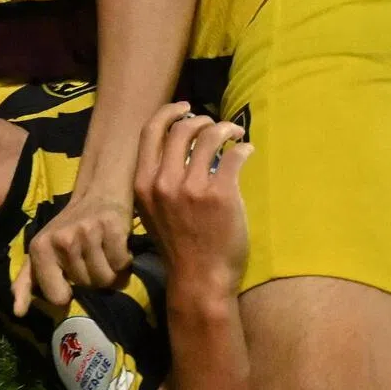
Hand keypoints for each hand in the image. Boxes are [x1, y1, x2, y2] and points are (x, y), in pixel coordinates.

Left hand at [12, 190, 133, 316]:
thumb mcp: (42, 250)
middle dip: (92, 277)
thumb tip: (18, 312)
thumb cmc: (69, 227)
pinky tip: (116, 245)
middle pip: (87, 287)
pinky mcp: (112, 226)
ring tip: (103, 251)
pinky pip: (122, 264)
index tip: (70, 278)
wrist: (98, 192)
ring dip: (110, 270)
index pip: (57, 297)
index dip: (68, 293)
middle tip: (89, 256)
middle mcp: (62, 240)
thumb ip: (27, 281)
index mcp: (40, 248)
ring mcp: (87, 232)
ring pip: (106, 279)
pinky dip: (124, 260)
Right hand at [133, 104, 250, 296]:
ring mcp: (192, 188)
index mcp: (143, 184)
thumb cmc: (178, 248)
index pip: (150, 131)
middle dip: (201, 120)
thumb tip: (177, 150)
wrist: (199, 281)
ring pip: (209, 136)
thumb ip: (158, 182)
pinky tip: (247, 152)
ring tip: (236, 134)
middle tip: (215, 126)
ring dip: (226, 129)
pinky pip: (235, 155)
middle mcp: (164, 182)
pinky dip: (243, 148)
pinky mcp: (221, 195)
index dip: (168, 112)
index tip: (184, 108)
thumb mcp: (153, 212)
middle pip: (181, 129)